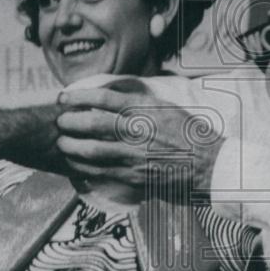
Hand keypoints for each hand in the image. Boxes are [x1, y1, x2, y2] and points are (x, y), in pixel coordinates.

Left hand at [56, 83, 224, 196]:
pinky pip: (101, 172)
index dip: (78, 96)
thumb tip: (111, 93)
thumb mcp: (166, 107)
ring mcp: (134, 156)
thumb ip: (139, 101)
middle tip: (60, 121)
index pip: (104, 98)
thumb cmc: (189, 134)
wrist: (209, 165)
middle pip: (92, 123)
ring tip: (62, 143)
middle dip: (69, 122)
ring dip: (71, 146)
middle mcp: (138, 131)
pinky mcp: (134, 176)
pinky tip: (75, 164)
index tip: (64, 97)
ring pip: (92, 150)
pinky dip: (83, 167)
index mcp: (146, 109)